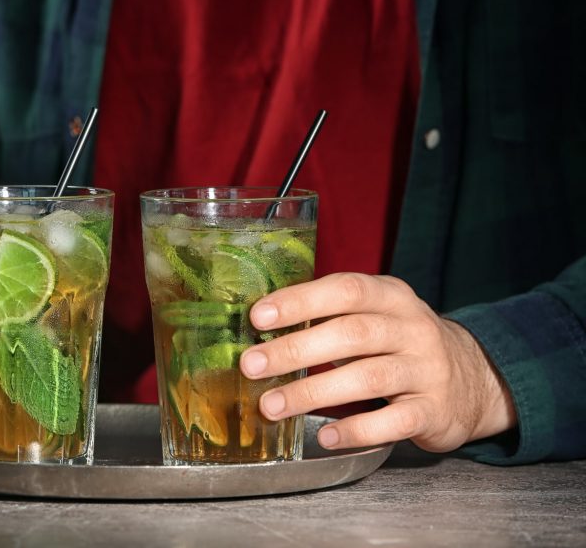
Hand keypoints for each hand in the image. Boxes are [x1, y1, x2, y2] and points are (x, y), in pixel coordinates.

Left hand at [239, 273, 516, 451]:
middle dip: (296, 350)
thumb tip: (259, 331)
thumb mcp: (375, 315)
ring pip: (368, 377)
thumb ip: (329, 317)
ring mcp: (427, 370)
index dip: (301, 301)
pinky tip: (325, 437)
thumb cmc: (399, 344)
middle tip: (251, 366)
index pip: (345, 289)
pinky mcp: (434, 411)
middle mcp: (412, 328)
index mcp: (391, 296)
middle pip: (352, 333)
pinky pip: (394, 421)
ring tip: (272, 406)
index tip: (258, 316)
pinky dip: (357, 430)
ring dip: (313, 392)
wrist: (475, 378)